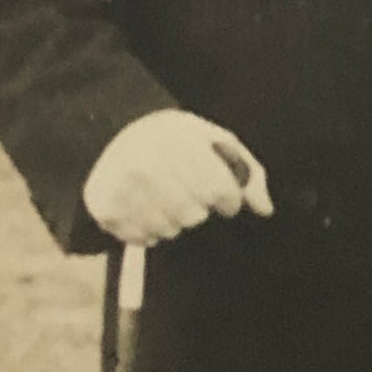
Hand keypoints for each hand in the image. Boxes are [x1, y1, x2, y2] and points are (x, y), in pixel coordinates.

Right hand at [82, 109, 272, 245]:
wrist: (117, 133)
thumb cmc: (180, 140)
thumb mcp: (218, 143)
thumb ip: (248, 174)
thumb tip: (267, 209)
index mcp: (179, 140)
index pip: (217, 189)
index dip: (229, 201)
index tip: (227, 200)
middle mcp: (146, 163)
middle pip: (193, 215)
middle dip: (202, 210)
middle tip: (194, 197)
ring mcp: (122, 188)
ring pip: (169, 230)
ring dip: (178, 221)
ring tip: (172, 201)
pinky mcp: (105, 209)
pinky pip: (143, 238)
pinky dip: (154, 231)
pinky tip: (152, 210)